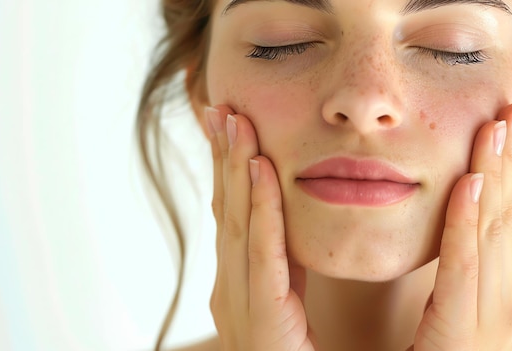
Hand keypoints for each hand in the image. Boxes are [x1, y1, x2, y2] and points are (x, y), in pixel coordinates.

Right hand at [206, 105, 314, 350]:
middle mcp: (232, 289)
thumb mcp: (292, 298)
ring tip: (232, 119)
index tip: (229, 121)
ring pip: (238, 223)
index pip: (235, 214)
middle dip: (223, 156)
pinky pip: (264, 255)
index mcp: (241, 283)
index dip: (229, 165)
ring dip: (236, 167)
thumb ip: (285, 259)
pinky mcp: (264, 322)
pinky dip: (261, 209)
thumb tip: (287, 215)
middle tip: (219, 106)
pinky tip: (260, 169)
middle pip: (228, 210)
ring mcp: (241, 306)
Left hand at [411, 104, 511, 349]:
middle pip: (500, 219)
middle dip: (508, 163)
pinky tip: (471, 186)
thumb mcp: (438, 313)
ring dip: (496, 176)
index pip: (495, 220)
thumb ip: (448, 276)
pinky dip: (469, 227)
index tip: (505, 125)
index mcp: (484, 295)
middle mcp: (492, 306)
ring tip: (503, 125)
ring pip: (490, 235)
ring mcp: (482, 324)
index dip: (502, 171)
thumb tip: (451, 224)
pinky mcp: (456, 339)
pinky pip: (462, 273)